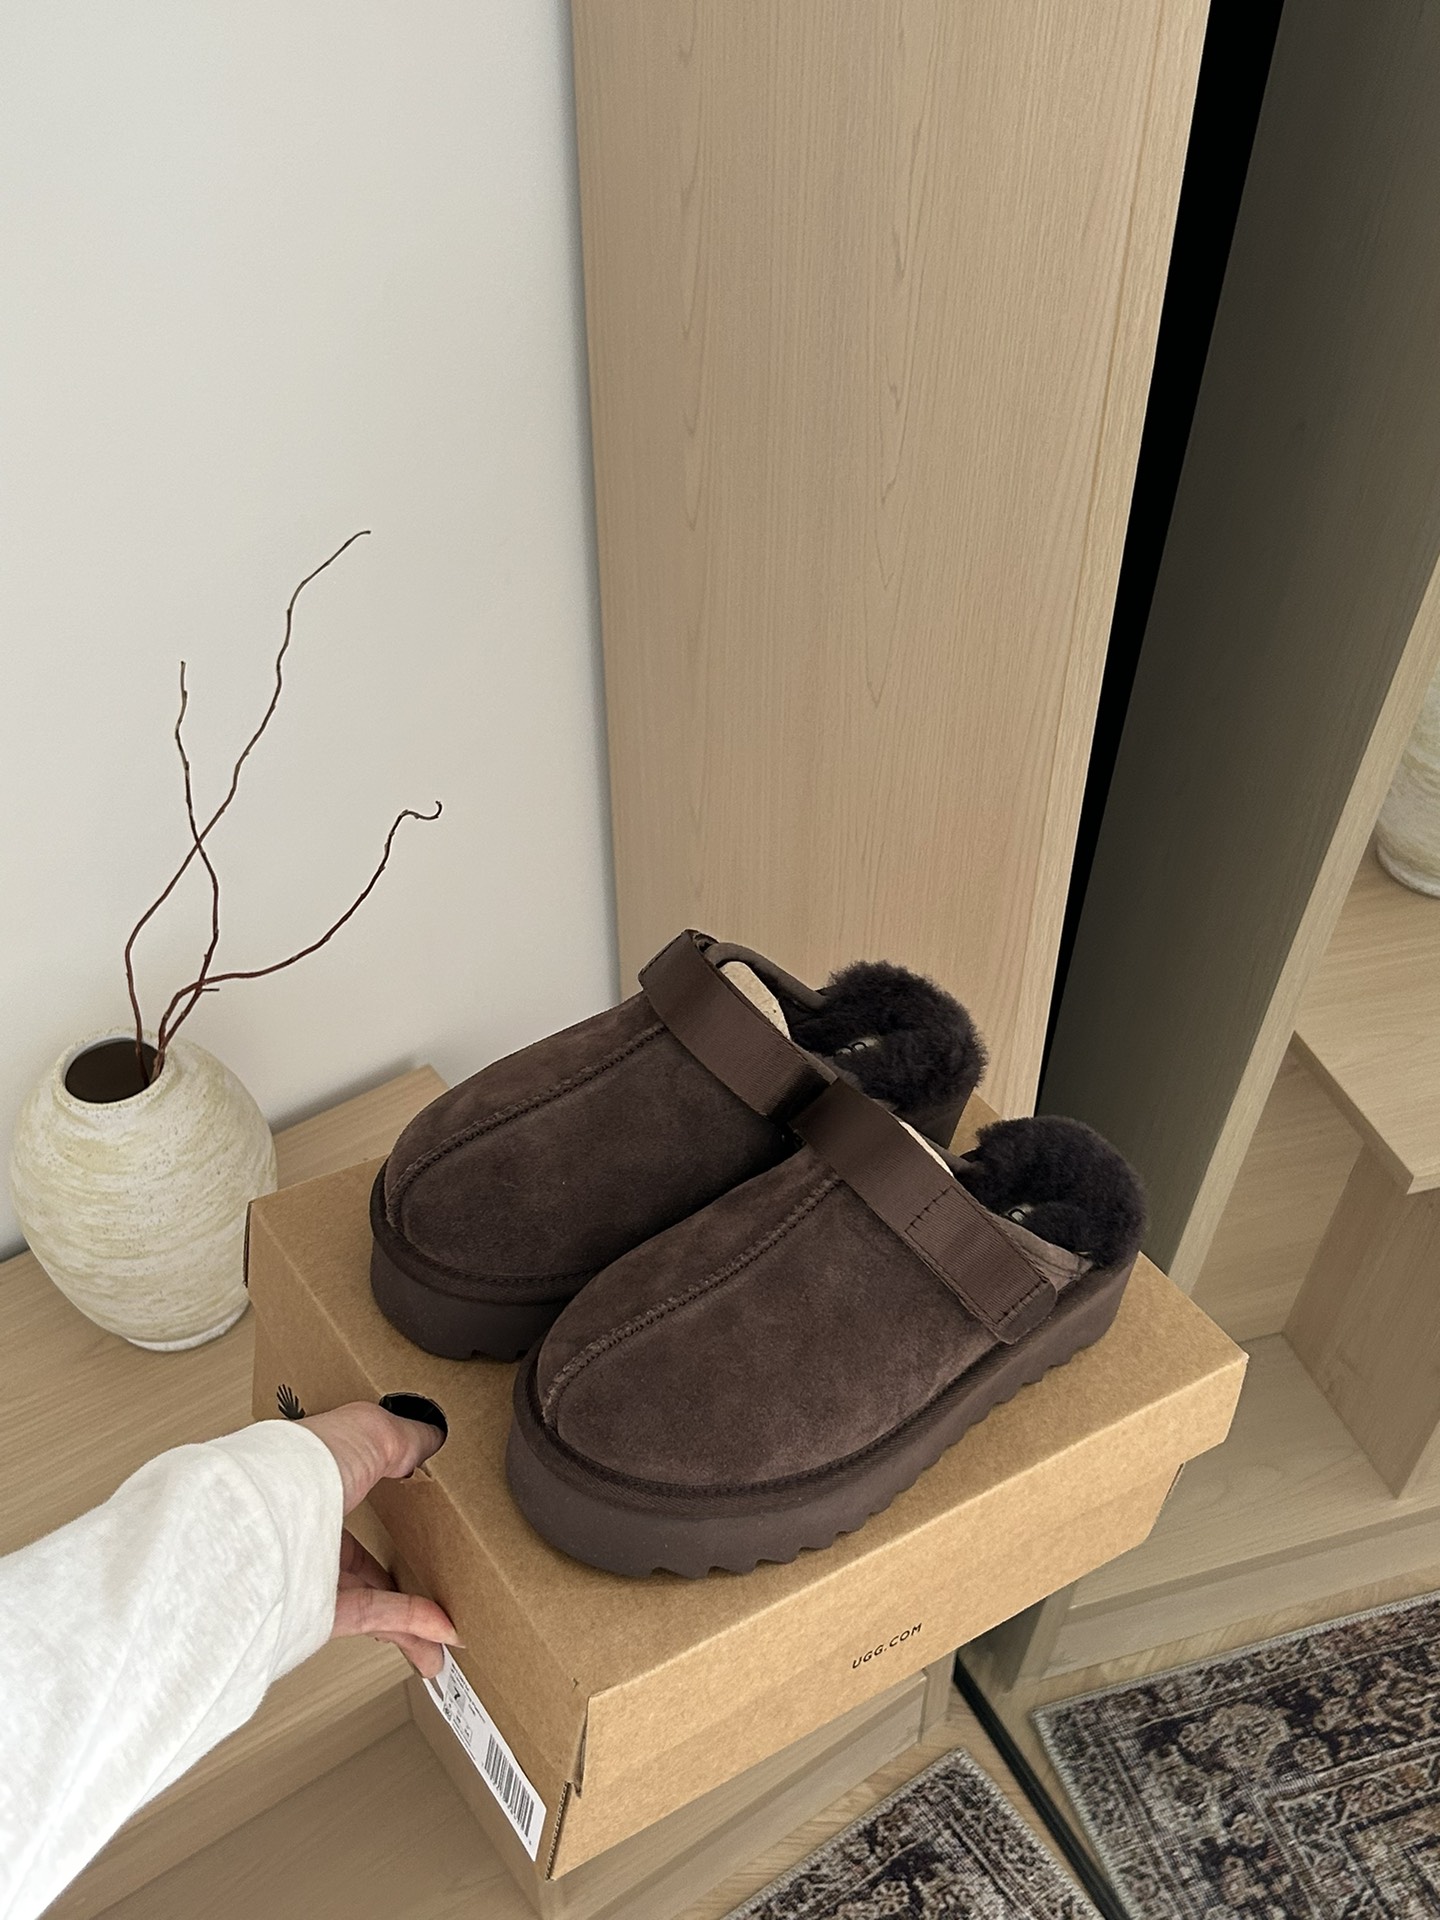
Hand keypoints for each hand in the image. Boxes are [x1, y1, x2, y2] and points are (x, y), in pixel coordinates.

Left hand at [299, 1401, 459, 1679]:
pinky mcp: (315, 1613)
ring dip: (413, 1612)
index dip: (383, 1498)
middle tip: (424, 1571)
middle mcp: (305, 1529)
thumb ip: (405, 1437)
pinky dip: (410, 1624)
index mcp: (312, 1480)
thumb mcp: (370, 1430)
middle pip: (356, 1553)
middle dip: (391, 1565)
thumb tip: (431, 1439)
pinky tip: (438, 1628)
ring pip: (369, 1594)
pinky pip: (372, 1618)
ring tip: (446, 1621)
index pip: (351, 1490)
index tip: (413, 1507)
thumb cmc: (302, 1465)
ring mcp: (309, 1574)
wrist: (263, 1520)